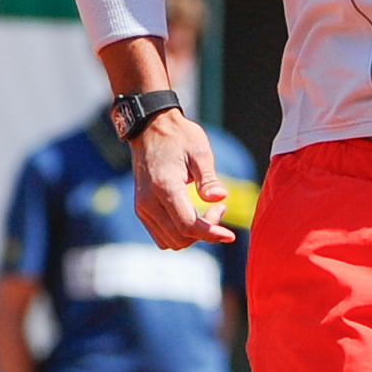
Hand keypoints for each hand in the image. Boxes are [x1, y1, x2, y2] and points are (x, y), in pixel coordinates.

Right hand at [126, 109, 236, 248]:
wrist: (150, 129)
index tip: (230, 236)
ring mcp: (142, 208)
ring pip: (171, 242)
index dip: (211, 234)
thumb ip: (209, 178)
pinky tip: (193, 216)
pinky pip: (162, 236)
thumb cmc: (179, 137)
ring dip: (193, 236)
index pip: (187, 225)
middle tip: (220, 209)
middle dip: (205, 232)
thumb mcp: (199, 152)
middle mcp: (148, 202)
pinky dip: (180, 234)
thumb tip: (219, 198)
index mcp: (164, 187)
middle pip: (181, 238)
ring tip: (208, 212)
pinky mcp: (141, 210)